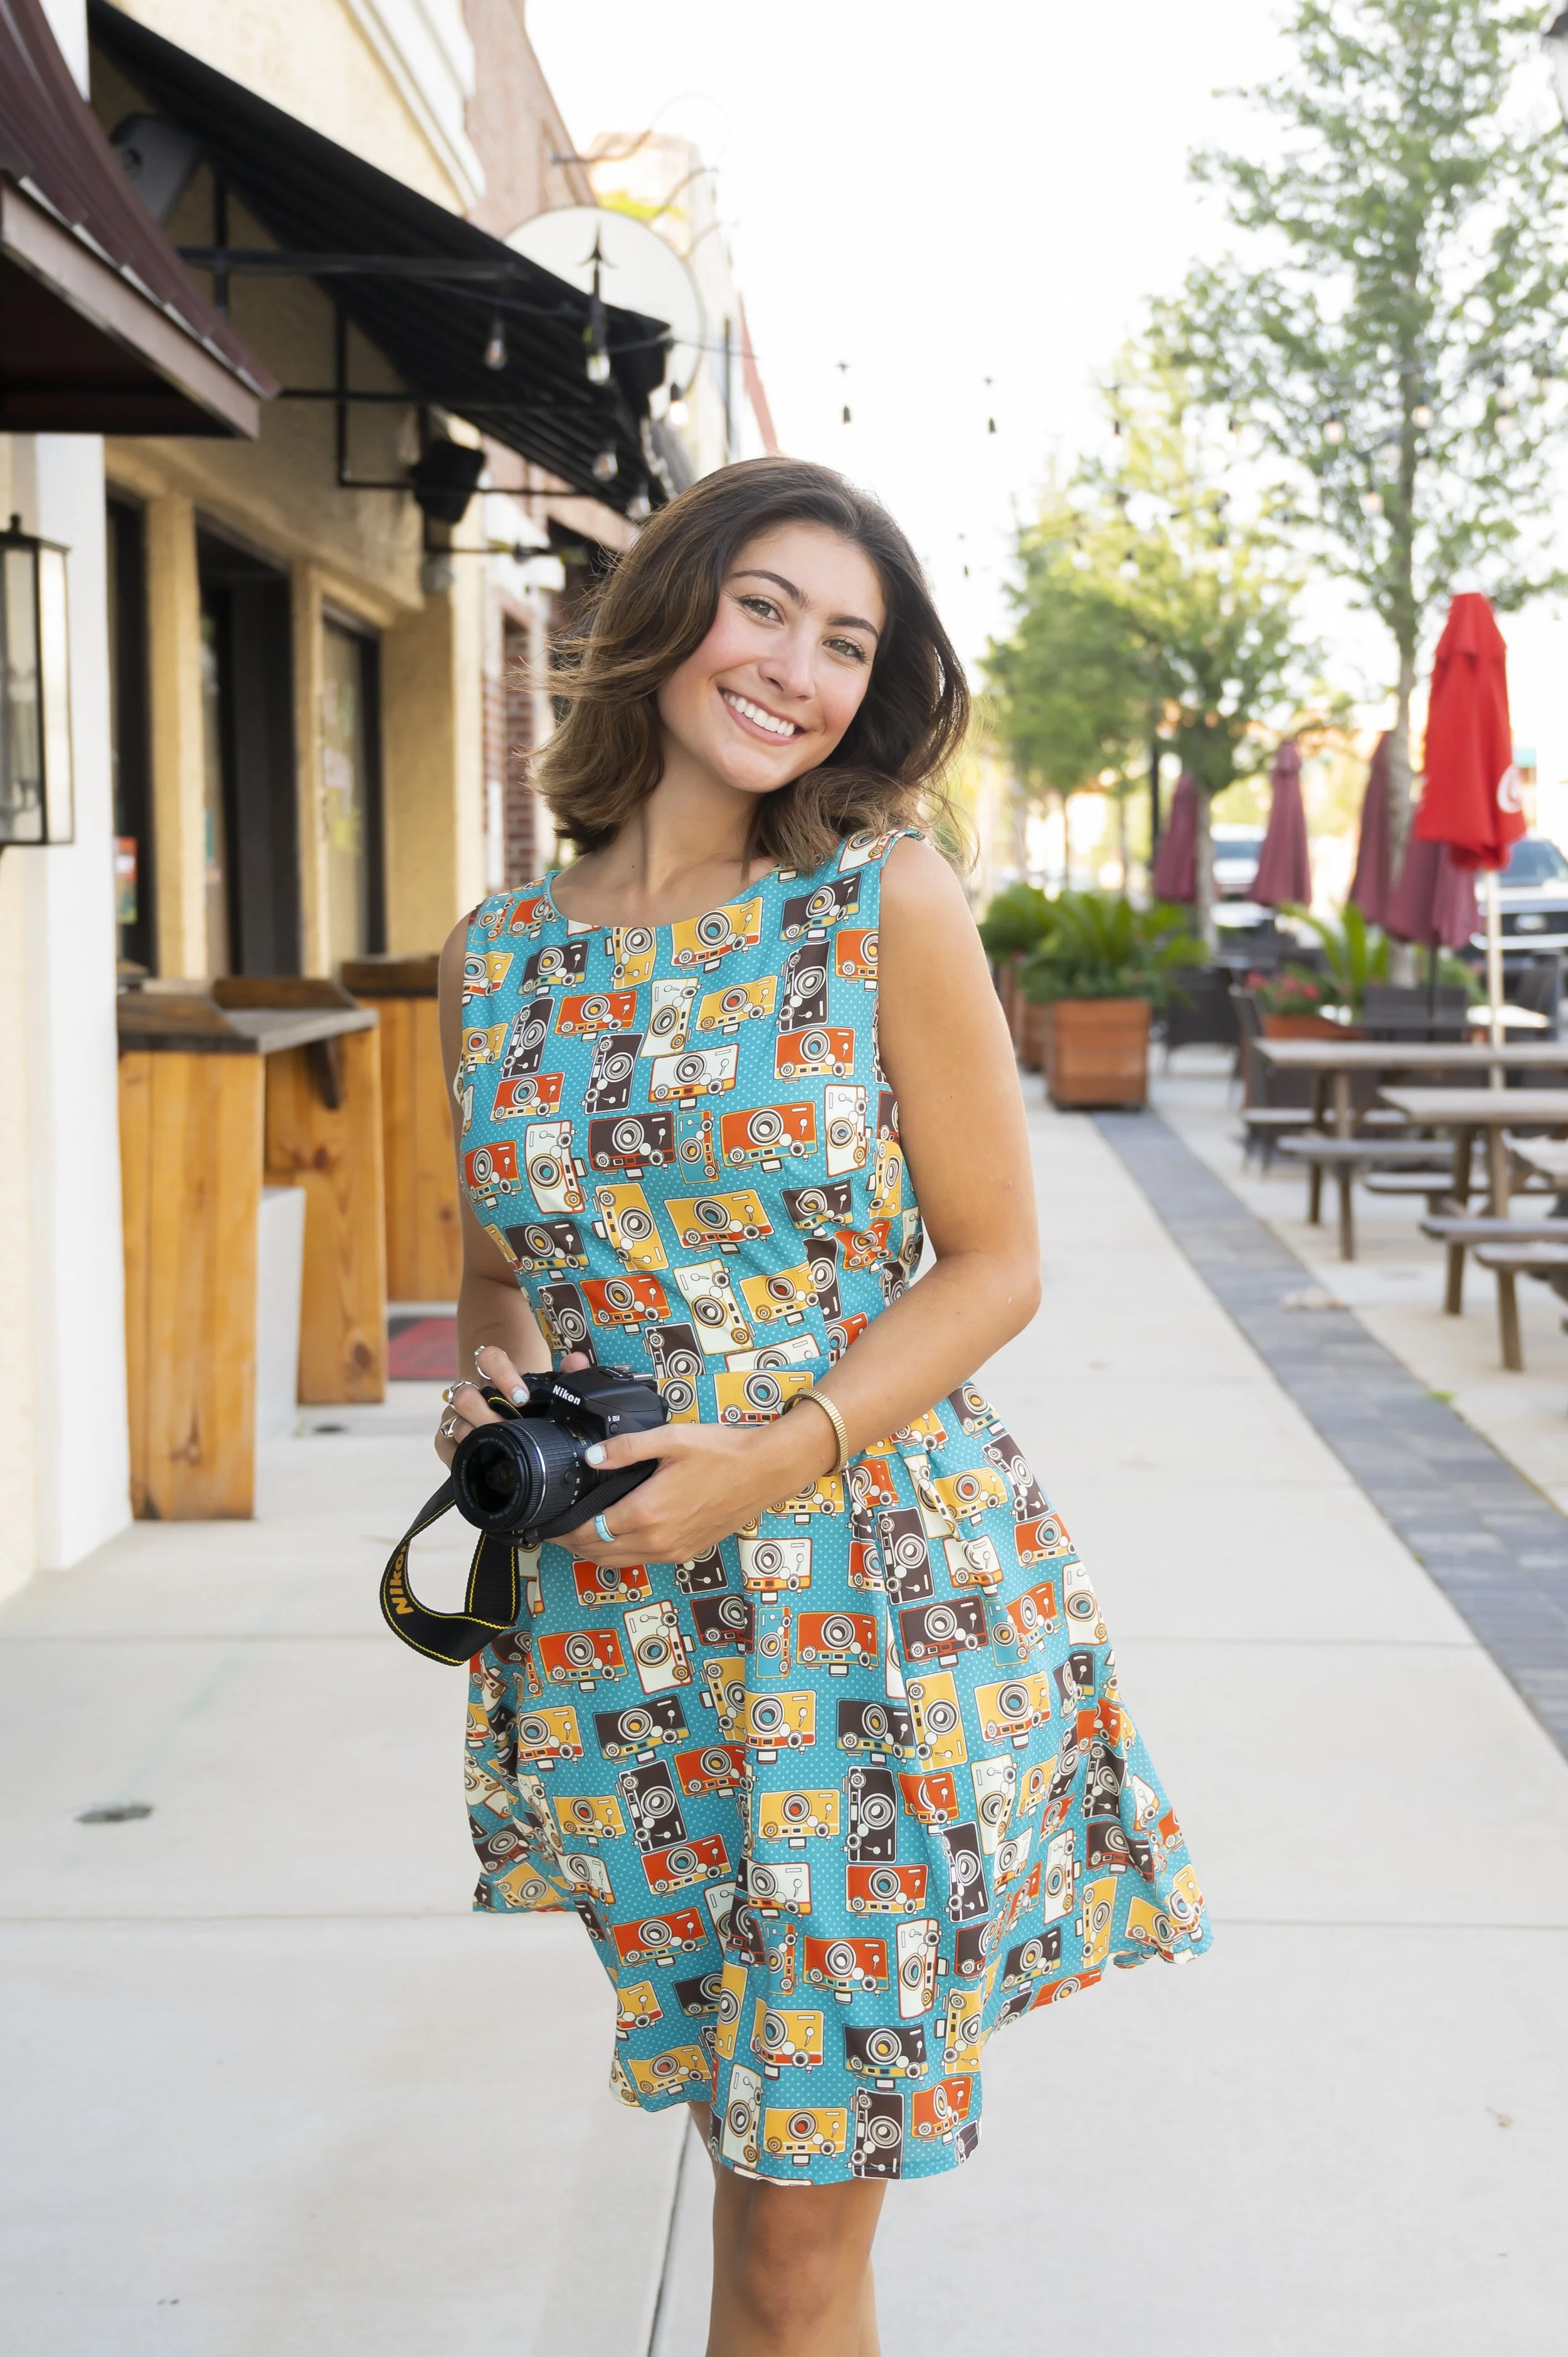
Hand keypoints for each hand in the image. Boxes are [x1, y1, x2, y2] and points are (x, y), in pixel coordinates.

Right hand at [433, 1344, 589, 1467]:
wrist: (505, 1415)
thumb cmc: (529, 1403)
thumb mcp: (547, 1389)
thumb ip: (566, 1374)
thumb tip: (577, 1362)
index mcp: (493, 1373)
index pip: (488, 1358)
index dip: (502, 1374)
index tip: (522, 1397)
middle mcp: (471, 1391)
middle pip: (465, 1394)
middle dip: (488, 1415)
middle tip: (510, 1429)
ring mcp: (456, 1414)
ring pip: (454, 1418)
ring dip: (475, 1434)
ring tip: (496, 1445)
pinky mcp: (447, 1436)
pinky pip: (442, 1442)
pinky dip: (457, 1452)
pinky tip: (476, 1458)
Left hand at [560, 1406, 836, 1566]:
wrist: (766, 1471)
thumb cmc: (720, 1451)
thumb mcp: (670, 1439)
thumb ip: (626, 1448)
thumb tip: (590, 1457)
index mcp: (646, 1513)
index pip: (589, 1532)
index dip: (564, 1529)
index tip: (550, 1521)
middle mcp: (657, 1540)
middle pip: (599, 1554)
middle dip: (574, 1543)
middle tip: (560, 1526)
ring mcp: (674, 1551)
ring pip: (619, 1562)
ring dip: (597, 1552)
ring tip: (582, 1531)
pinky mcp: (688, 1553)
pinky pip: (643, 1561)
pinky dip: (623, 1554)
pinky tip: (620, 1534)